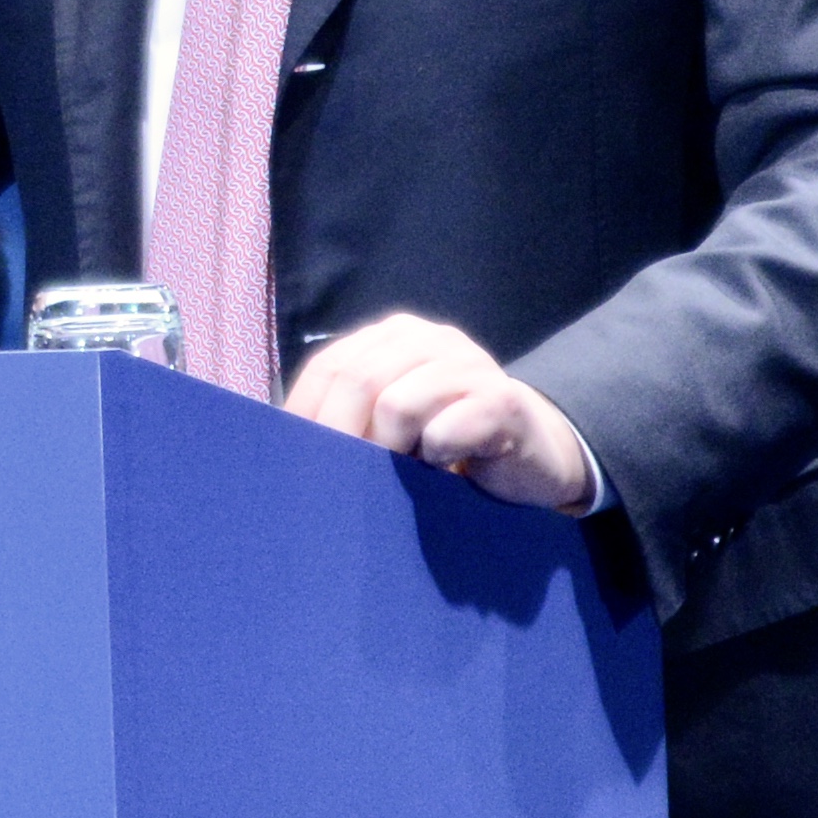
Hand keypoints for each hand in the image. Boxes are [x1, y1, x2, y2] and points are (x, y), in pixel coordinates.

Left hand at [281, 315, 596, 513]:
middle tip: (341, 480)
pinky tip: (443, 469)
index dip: (306, 415)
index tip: (296, 461)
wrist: (533, 452)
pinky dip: (435, 458)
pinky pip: (446, 430)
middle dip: (341, 438)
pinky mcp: (502, 401)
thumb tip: (283, 444)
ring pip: (397, 405)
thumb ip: (351, 415)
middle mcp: (431, 339)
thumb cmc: (449, 441)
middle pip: (358, 381)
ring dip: (389, 452)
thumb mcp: (392, 421)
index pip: (329, 366)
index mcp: (394, 336)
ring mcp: (470, 364)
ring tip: (398, 475)